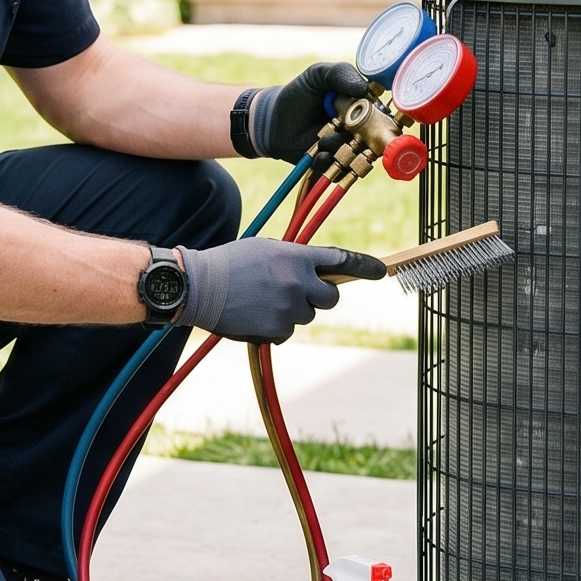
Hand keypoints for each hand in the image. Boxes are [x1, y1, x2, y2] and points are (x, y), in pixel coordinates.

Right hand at [180, 240, 367, 342]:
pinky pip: (287, 331)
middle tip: (298, 291)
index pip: (341, 260)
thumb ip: (295, 259)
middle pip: (330, 298)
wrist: (199, 286)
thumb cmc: (231, 263)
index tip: (381, 270)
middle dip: (319, 296)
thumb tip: (316, 272)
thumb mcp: (267, 249)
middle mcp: (298, 283)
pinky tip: (254, 313)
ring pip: (306, 315)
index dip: (364, 266)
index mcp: (297, 257)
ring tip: (262, 299)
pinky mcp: (276, 330)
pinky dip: (275, 325)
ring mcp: (288, 309)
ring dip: (292, 310)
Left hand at [247, 62, 369, 159]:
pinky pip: (342, 171)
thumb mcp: (317, 75)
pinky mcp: (336, 165)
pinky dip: (329, 162)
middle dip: (359, 136)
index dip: (378, 118)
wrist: (272, 121)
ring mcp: (349, 148)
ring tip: (321, 142)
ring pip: (359, 156)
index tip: (362, 115)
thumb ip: (340, 73)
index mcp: (364, 105)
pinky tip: (316, 154)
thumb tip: (364, 89)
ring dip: (340, 149)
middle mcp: (362, 129)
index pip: (384, 115)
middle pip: (377, 140)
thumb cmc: (298, 94)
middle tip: (339, 127)